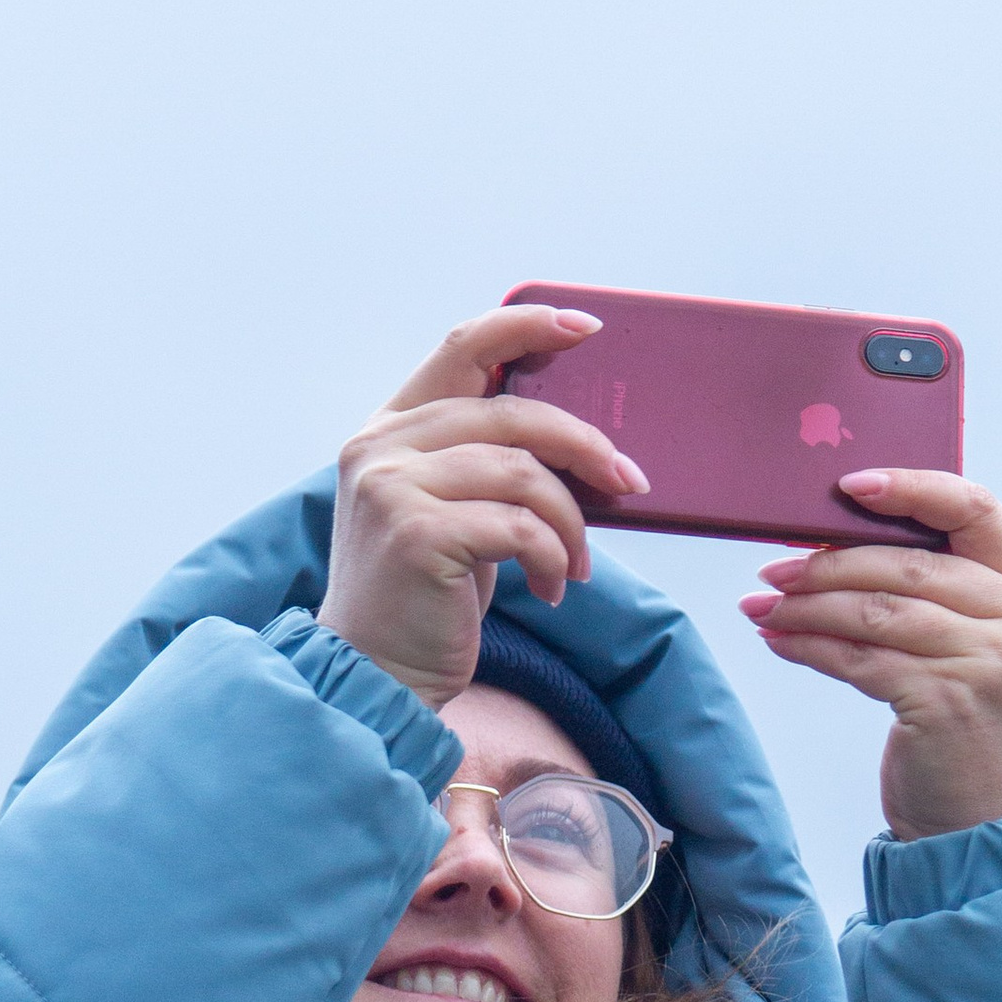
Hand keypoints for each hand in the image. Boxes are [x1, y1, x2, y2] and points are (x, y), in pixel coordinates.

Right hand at [319, 310, 648, 710]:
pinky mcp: (417, 534)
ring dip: (570, 522)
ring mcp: (393, 487)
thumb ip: (484, 463)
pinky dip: (552, 556)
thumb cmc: (423, 600)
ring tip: (575, 566)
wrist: (374, 677)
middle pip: (512, 413)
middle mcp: (381, 447)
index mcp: (388, 430)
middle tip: (627, 483)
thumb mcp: (449, 513)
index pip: (462, 348)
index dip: (527, 325)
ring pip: (523, 472)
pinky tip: (549, 586)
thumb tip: (580, 442)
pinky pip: (520, 526)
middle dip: (585, 447)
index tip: (587, 329)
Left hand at [739, 473, 1001, 838]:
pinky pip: (861, 658)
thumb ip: (947, 597)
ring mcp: (992, 663)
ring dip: (809, 605)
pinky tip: (780, 641)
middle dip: (830, 562)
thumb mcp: (984, 653)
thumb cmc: (972, 738)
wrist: (988, 832)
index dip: (912, 488)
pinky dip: (812, 646)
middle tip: (775, 568)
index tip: (849, 486)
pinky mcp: (947, 702)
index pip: (977, 510)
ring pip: (878, 611)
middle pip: (910, 564)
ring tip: (766, 605)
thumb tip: (841, 545)